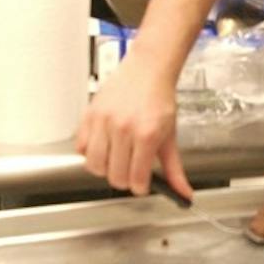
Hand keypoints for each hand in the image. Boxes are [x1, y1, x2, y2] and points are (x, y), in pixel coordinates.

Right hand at [77, 51, 191, 198]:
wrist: (147, 70)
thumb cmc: (159, 99)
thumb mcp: (170, 135)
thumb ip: (174, 169)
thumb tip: (183, 194)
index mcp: (146, 134)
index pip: (136, 179)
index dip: (140, 187)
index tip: (142, 184)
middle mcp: (123, 128)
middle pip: (114, 176)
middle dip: (124, 179)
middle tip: (131, 170)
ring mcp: (103, 121)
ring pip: (94, 166)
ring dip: (105, 169)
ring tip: (115, 159)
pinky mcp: (89, 115)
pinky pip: (80, 147)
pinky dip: (89, 153)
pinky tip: (103, 146)